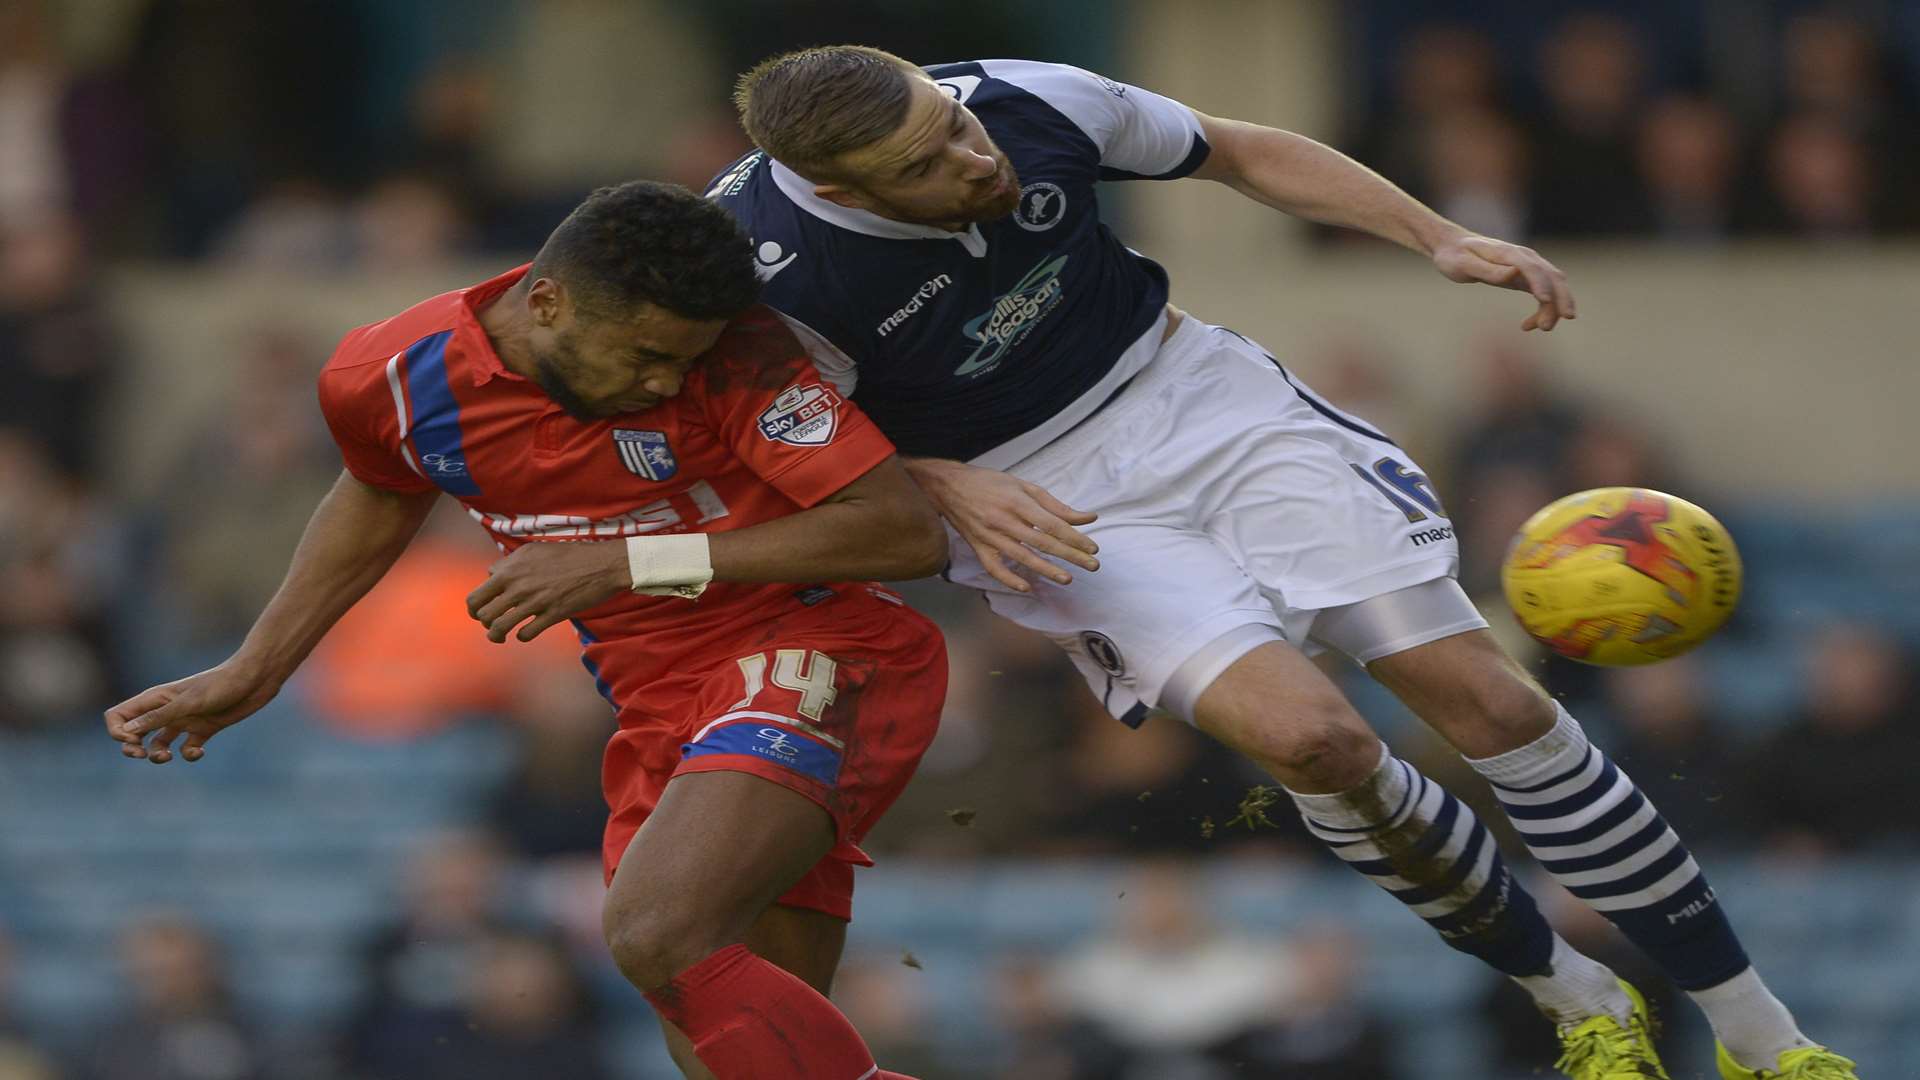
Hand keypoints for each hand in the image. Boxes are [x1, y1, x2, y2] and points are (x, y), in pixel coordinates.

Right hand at [104, 663, 281, 763]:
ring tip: (167, 756)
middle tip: (142, 754)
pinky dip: (189, 755)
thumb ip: (159, 717)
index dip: (118, 731)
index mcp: (155, 699)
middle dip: (131, 747)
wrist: (256, 678)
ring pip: (157, 744)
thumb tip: (127, 732)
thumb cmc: (223, 684)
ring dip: (156, 755)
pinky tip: (199, 751)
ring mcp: (185, 720)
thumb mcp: (189, 702)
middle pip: (132, 733)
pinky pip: (187, 749)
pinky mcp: (204, 729)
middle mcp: (166, 710)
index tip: (135, 738)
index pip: (118, 716)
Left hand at [467, 540, 629, 642]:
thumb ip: (509, 563)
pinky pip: (525, 634)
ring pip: (500, 629)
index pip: (476, 597)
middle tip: (492, 625)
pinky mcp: (552, 615)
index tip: (480, 613)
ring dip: (497, 636)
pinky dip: (522, 636)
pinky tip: (526, 632)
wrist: (601, 564)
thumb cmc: (568, 555)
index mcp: (509, 570)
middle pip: (484, 616)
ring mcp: (535, 602)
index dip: (474, 609)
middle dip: (485, 623)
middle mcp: (518, 587)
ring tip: (502, 636)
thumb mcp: (533, 550)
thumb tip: (493, 575)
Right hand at [904, 458, 1097, 592]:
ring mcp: (989, 536)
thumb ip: (1055, 504)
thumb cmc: (989, 483)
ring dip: (1046, 569)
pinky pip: (994, 568)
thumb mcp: (1023, 486)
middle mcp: (1004, 520)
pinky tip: (1026, 586)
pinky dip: (1009, 579)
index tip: (1092, 548)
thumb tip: (1086, 517)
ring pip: (1022, 557)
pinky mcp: (978, 547)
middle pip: (1043, 542)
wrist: (947, 486)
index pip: (1052, 524)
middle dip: (1070, 555)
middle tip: (1092, 566)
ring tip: (1067, 579)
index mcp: (1017, 501)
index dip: (1074, 538)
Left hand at [1431, 233, 1575, 330]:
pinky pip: (1544, 293)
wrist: (1453, 248)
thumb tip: (1513, 273)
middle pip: (1552, 276)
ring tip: (1543, 328)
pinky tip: (1527, 326)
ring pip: (1553, 286)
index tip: (1544, 300)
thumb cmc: (1455, 256)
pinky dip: (1543, 310)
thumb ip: (1487, 270)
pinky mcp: (1525, 277)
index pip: (1531, 267)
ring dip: (1554, 308)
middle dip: (1560, 298)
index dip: (1541, 283)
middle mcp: (1524, 257)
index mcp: (1508, 253)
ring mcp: (1527, 267)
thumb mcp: (1463, 264)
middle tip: (1560, 321)